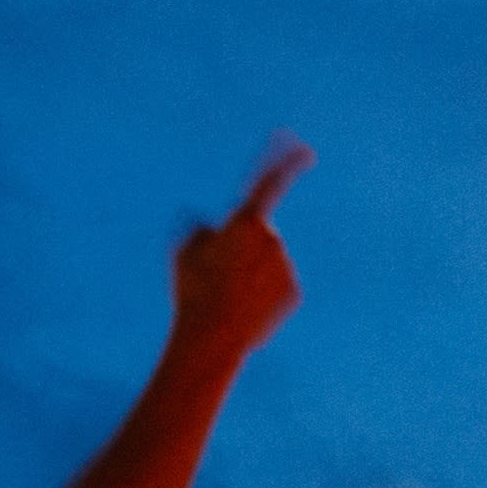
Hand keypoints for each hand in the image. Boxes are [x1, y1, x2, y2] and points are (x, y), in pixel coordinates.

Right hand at [169, 137, 310, 365]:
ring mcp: (286, 266)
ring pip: (267, 262)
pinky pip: (276, 286)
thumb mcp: (183, 251)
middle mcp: (273, 239)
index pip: (270, 182)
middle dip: (243, 247)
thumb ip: (201, 231)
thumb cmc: (193, 291)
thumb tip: (214, 232)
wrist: (213, 337)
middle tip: (218, 275)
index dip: (286, 161)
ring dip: (250, 273)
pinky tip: (244, 309)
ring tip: (227, 295)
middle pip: (258, 234)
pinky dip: (262, 294)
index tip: (303, 150)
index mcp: (246, 222)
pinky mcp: (294, 292)